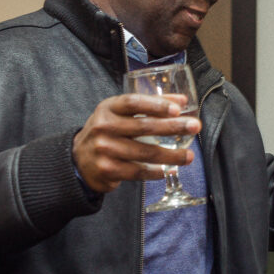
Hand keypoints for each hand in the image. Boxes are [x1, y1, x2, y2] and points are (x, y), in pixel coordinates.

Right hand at [72, 94, 201, 192]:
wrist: (79, 160)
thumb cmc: (107, 131)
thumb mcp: (119, 113)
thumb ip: (148, 105)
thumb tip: (182, 101)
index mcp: (108, 108)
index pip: (133, 103)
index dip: (156, 104)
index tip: (178, 108)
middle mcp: (104, 127)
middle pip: (144, 127)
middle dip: (173, 127)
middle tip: (194, 127)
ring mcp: (104, 149)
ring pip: (145, 152)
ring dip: (171, 155)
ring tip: (189, 156)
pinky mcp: (107, 169)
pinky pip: (137, 171)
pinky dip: (155, 172)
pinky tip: (167, 170)